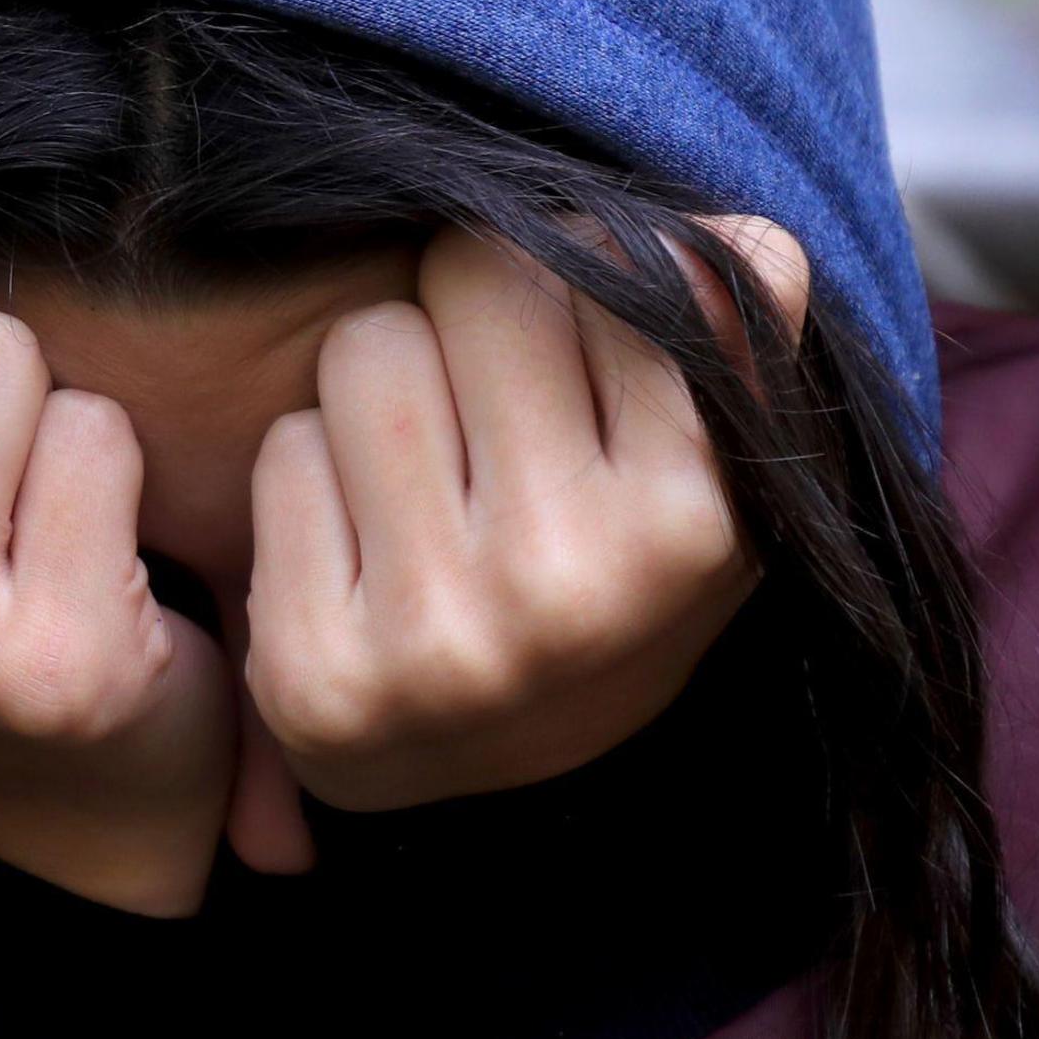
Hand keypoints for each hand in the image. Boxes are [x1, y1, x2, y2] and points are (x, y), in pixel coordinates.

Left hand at [241, 218, 804, 813]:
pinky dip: (316, 474)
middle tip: (492, 403)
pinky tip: (366, 545)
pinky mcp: (318, 677)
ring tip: (432, 469)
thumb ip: (738, 343)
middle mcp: (565, 584)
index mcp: (685, 522)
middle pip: (470, 277)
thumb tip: (752, 244)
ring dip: (387, 383)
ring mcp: (436, 638)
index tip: (579, 348)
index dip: (573, 276)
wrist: (518, 794)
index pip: (593, 260)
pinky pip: (286, 450)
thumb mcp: (716, 470)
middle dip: (473, 312)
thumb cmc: (616, 576)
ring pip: (367, 347)